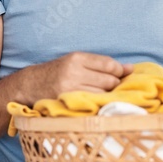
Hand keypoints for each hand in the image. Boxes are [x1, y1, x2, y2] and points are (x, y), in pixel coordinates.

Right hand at [18, 52, 132, 103]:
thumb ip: (102, 65)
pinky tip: (94, 102)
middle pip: (109, 80)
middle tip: (107, 87)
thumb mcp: (77, 62)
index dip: (119, 71)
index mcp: (77, 58)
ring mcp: (70, 88)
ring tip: (98, 94)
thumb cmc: (58, 72)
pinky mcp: (67, 101)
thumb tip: (131, 68)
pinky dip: (97, 103)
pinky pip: (93, 103)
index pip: (109, 64)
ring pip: (103, 93)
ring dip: (105, 95)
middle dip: (113, 84)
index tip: (120, 75)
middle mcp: (73, 72)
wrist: (31, 84)